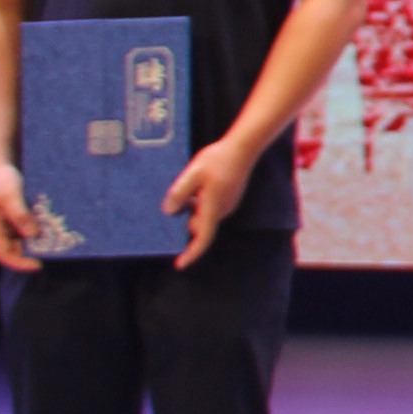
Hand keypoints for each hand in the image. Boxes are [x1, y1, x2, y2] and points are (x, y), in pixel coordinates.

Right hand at [0, 159, 45, 271]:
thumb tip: (32, 234)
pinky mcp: (16, 215)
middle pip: (16, 250)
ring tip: (58, 239)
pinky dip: (40, 229)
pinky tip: (55, 225)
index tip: (39, 265)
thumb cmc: (0, 179)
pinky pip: (28, 228)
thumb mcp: (9, 195)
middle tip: (55, 251)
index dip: (20, 263)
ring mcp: (8, 223)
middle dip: (33, 253)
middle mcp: (0, 229)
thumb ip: (19, 214)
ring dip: (39, 241)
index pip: (4, 255)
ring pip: (24, 239)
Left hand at [159, 142, 240, 267]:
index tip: (179, 265)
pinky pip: (209, 207)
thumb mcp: (193, 173)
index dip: (191, 254)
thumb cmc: (218, 159)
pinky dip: (199, 202)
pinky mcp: (229, 197)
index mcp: (213, 208)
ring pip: (203, 214)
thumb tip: (169, 211)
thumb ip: (179, 193)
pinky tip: (197, 184)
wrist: (243, 148)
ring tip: (187, 186)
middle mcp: (222, 210)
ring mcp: (227, 204)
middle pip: (199, 225)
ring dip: (192, 208)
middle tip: (173, 203)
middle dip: (185, 219)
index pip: (202, 238)